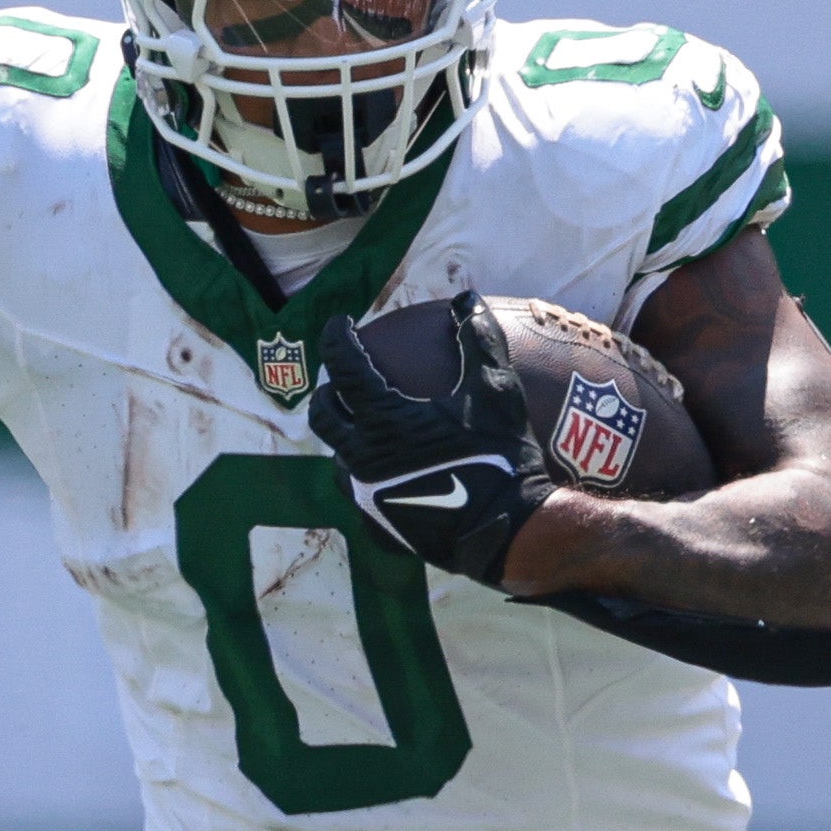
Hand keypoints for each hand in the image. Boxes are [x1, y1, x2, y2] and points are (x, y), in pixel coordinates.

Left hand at [306, 298, 552, 587]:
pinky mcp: (379, 527)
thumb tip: (466, 299)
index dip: (337, 337)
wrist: (507, 531)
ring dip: (345, 437)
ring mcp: (367, 496)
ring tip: (364, 429)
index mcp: (383, 419)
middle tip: (342, 381)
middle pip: (323, 415)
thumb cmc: (502, 458)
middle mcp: (362, 457)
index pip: (342, 365)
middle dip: (327, 391)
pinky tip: (388, 474)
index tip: (342, 324)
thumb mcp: (496, 393)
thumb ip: (479, 339)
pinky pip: (360, 496)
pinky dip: (367, 477)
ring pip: (338, 459)